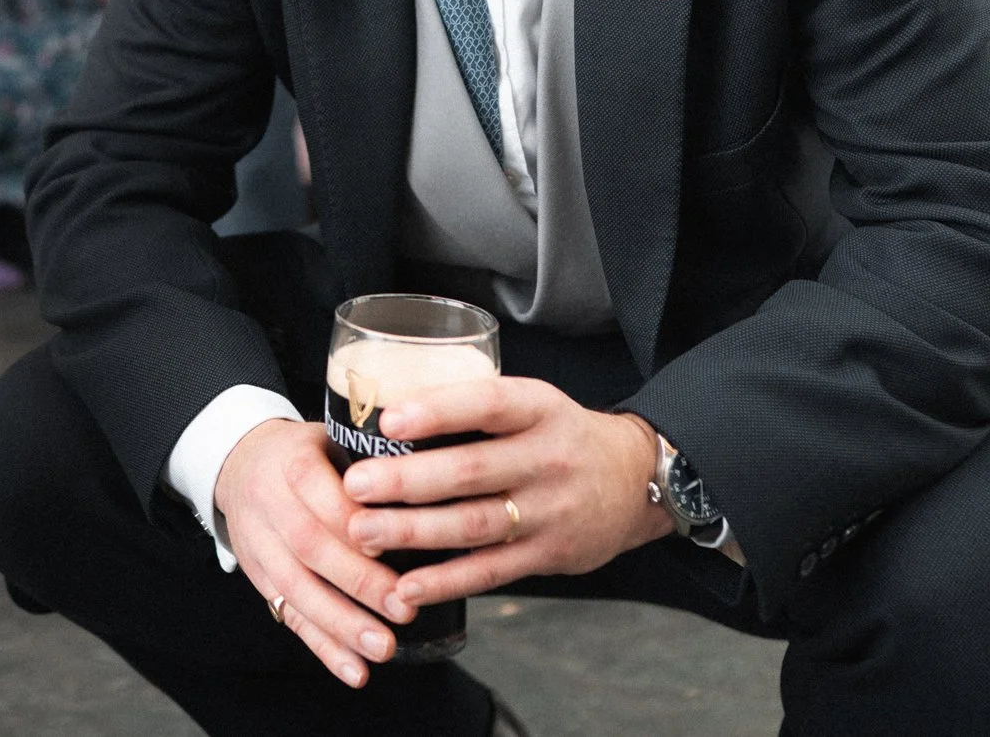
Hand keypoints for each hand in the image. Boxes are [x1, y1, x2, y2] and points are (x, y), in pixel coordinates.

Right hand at [212, 419, 409, 687]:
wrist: (239, 463)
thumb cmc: (306, 451)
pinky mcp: (259, 578)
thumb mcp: (331, 434)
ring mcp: (259, 545)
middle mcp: (269, 504)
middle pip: (310, 547)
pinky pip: (289, 616)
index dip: (353, 523)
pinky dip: (323, 648)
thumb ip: (373, 456)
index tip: (393, 546)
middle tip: (404, 608)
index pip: (321, 492)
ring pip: (296, 589)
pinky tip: (355, 672)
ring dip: (341, 625)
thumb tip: (439, 472)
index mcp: (292, 461)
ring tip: (383, 649)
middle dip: (359, 582)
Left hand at [337, 378, 669, 609]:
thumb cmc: (558, 435)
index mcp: (539, 408)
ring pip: (475, 524)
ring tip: (361, 532)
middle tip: (355, 484)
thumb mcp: (532, 404)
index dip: (438, 412)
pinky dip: (446, 581)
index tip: (388, 420)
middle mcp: (548, 458)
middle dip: (407, 480)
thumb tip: (383, 417)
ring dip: (414, 532)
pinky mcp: (550, 554)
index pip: (488, 404)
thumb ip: (474, 410)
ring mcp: (551, 510)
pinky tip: (406, 587)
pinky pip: (491, 571)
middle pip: (472, 471)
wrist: (634, 481)